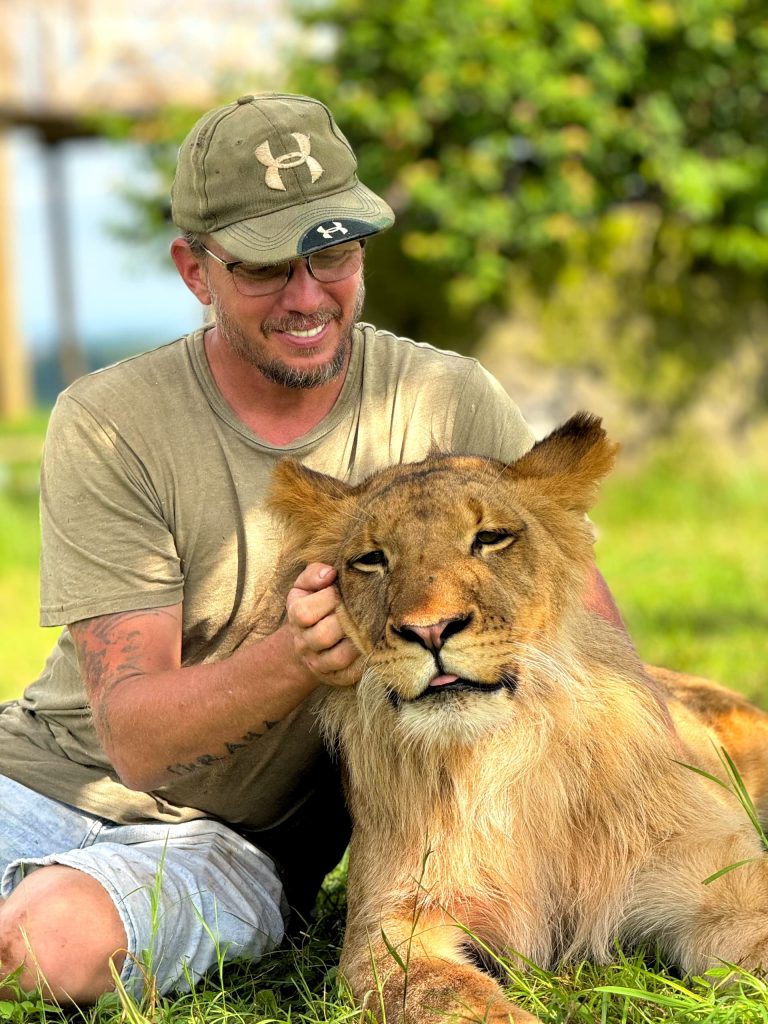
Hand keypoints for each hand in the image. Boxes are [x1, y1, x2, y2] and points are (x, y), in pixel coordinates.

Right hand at [285, 563, 361, 687]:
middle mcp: (304, 643)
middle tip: (363, 608)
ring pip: (339, 657)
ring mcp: (318, 663)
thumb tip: (330, 573)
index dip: (328, 599)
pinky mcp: (335, 677)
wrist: (306, 641)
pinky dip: (362, 662)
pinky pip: (350, 674)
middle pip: (323, 635)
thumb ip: (314, 574)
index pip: (305, 612)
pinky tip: (371, 647)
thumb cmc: (312, 604)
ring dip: (357, 641)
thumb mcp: (306, 586)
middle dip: (346, 620)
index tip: (343, 591)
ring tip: (371, 626)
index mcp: (296, 616)